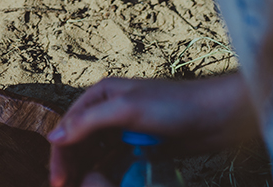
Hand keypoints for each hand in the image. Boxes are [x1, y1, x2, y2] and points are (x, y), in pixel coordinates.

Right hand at [47, 73, 257, 186]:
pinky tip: (104, 184)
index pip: (68, 126)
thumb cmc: (175, 104)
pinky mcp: (141, 146)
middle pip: (79, 142)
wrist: (217, 115)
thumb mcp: (126, 110)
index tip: (58, 180)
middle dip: (71, 166)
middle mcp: (108, 110)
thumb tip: (54, 136)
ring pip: (96, 154)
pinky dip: (108, 174)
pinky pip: (116, 162)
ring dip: (87, 171)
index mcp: (100, 95)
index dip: (60, 154)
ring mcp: (125, 129)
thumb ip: (88, 122)